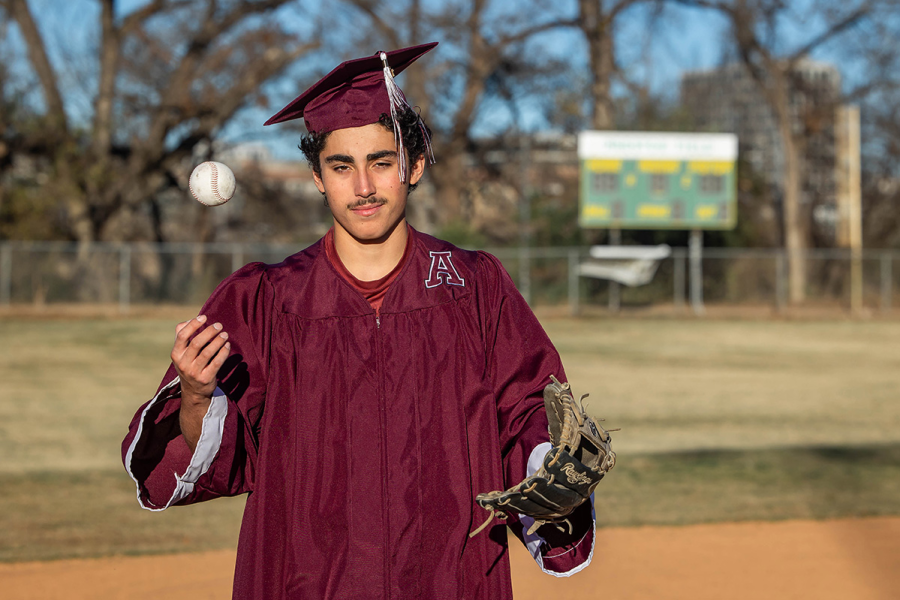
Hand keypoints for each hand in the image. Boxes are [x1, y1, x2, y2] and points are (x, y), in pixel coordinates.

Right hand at [171, 315, 230, 449]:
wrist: (193, 391)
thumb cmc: (189, 364)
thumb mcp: (182, 352)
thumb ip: (182, 335)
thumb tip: (189, 320)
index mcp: (176, 354)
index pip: (182, 335)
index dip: (193, 325)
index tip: (204, 317)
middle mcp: (183, 363)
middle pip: (196, 343)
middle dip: (209, 332)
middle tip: (219, 325)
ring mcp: (194, 372)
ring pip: (207, 353)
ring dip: (217, 341)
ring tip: (225, 334)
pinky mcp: (206, 379)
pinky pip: (217, 363)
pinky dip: (223, 352)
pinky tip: (227, 345)